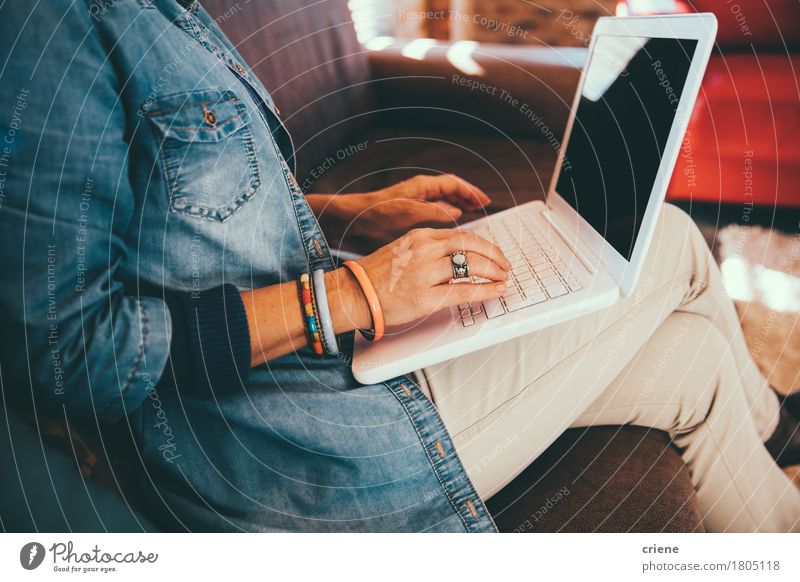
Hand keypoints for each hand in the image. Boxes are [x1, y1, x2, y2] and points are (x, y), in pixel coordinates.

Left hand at [311, 174, 491, 251]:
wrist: (354, 218)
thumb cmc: (377, 213)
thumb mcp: (409, 212)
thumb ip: (435, 211)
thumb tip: (458, 213)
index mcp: (422, 187)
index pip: (454, 184)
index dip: (471, 192)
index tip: (484, 201)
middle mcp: (421, 191)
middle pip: (452, 191)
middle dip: (469, 198)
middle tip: (484, 207)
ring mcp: (415, 201)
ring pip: (444, 200)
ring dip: (460, 206)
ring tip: (474, 215)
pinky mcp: (410, 213)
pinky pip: (435, 210)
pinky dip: (447, 215)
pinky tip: (450, 227)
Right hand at [328, 227, 511, 330]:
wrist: (352, 294)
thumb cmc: (374, 277)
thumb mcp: (402, 250)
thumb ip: (425, 249)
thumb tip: (453, 256)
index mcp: (419, 236)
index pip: (461, 235)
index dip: (483, 244)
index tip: (493, 252)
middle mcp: (424, 250)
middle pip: (471, 246)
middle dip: (494, 255)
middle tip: (505, 264)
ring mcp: (425, 273)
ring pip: (472, 265)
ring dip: (494, 271)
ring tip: (503, 278)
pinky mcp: (425, 297)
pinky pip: (464, 290)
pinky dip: (486, 290)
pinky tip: (497, 291)